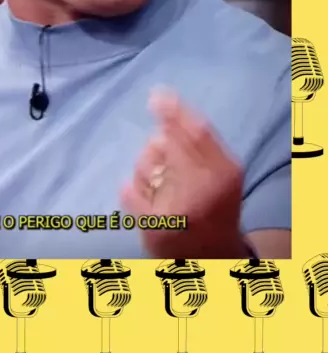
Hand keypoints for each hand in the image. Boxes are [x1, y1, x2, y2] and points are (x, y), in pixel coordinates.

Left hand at [120, 90, 245, 258]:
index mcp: (224, 173)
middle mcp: (203, 191)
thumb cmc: (217, 206)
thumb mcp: (223, 172)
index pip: (197, 131)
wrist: (214, 258)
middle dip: (157, 145)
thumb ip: (201, 142)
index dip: (175, 110)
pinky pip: (128, 190)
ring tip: (158, 184)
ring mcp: (177, 211)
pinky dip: (131, 188)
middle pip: (164, 145)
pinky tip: (141, 196)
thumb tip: (164, 107)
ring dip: (145, 168)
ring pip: (143, 166)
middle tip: (161, 155)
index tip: (156, 95)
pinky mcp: (153, 228)